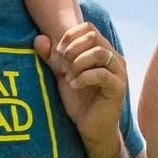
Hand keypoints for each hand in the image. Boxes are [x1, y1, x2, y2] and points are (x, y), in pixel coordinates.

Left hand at [37, 23, 125, 147]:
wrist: (92, 129)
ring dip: (78, 63)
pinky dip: (84, 77)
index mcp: (103, 51)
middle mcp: (114, 58)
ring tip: (69, 77)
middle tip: (63, 66)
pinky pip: (101, 74)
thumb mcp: (62, 75)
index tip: (58, 52)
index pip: (89, 28)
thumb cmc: (79, 101)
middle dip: (73, 49)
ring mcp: (118, 72)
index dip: (71, 36)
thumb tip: (39, 39)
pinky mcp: (118, 87)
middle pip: (94, 36)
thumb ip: (52, 57)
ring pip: (99, 53)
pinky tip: (74, 85)